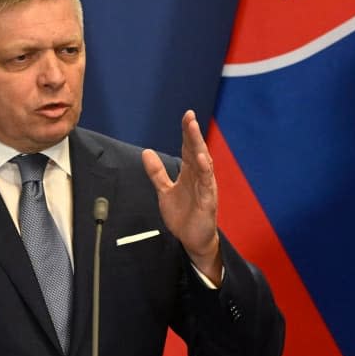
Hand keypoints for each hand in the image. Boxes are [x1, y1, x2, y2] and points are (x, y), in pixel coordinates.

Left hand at [142, 110, 221, 283]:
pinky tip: (200, 159)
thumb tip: (146, 152)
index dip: (187, 132)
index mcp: (190, 173)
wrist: (193, 240)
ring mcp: (205, 188)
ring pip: (203, 163)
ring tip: (194, 130)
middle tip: (190, 117)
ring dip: (198, 146)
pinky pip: (206, 183)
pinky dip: (204, 171)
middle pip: (196, 150)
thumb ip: (157, 172)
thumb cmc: (183, 214)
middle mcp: (199, 177)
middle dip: (193, 133)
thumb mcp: (165, 191)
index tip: (186, 115)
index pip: (188, 148)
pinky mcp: (207, 201)